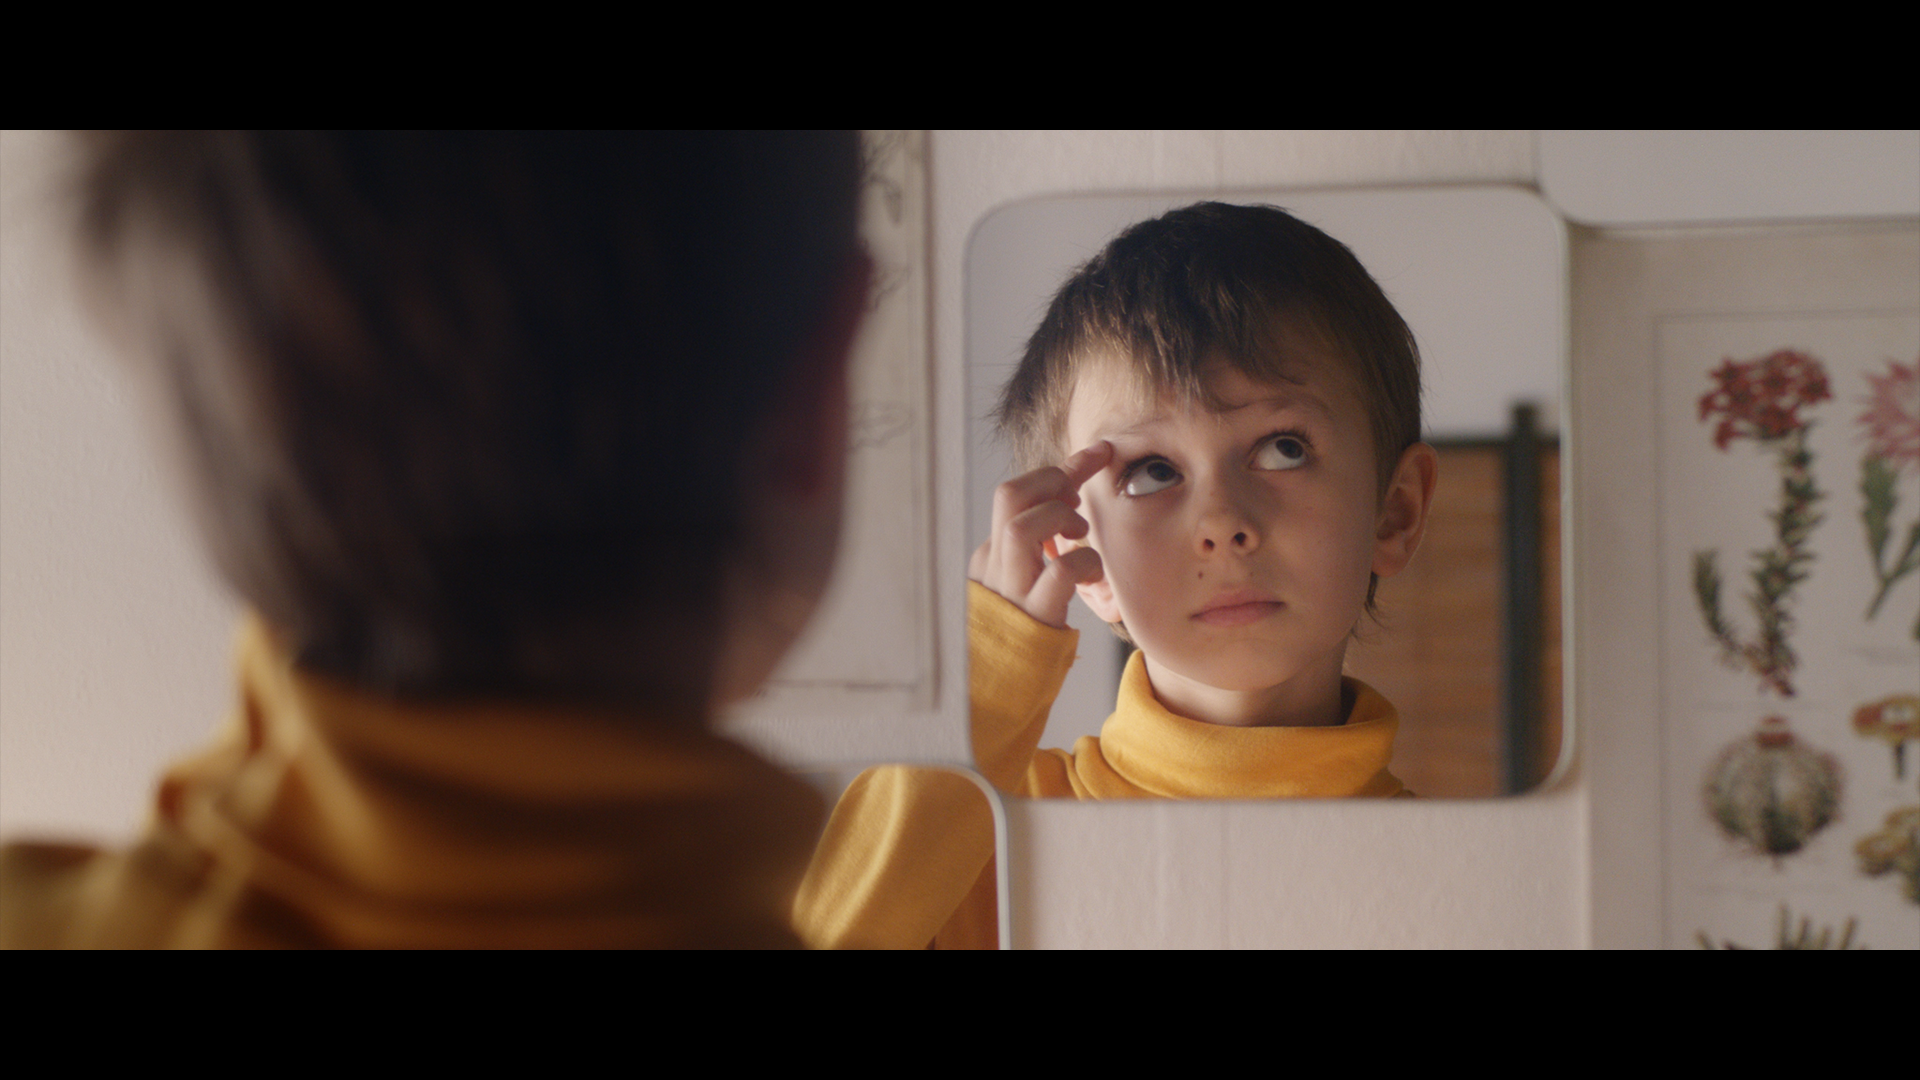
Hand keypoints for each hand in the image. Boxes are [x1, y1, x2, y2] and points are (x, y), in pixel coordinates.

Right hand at [969, 442, 1112, 628]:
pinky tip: (1089, 572)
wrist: (994, 699)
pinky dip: (1081, 562)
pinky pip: (1057, 572)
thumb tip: (1064, 513)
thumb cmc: (1019, 642)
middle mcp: (991, 568)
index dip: (1058, 470)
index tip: (1096, 454)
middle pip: (1010, 496)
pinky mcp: (1033, 619)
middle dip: (1055, 478)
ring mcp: (1009, 592)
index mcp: (987, 558)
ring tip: (1080, 534)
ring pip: (1022, 526)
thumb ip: (1031, 558)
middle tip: (1084, 487)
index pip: (1014, 495)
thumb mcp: (1018, 591)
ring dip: (1060, 518)